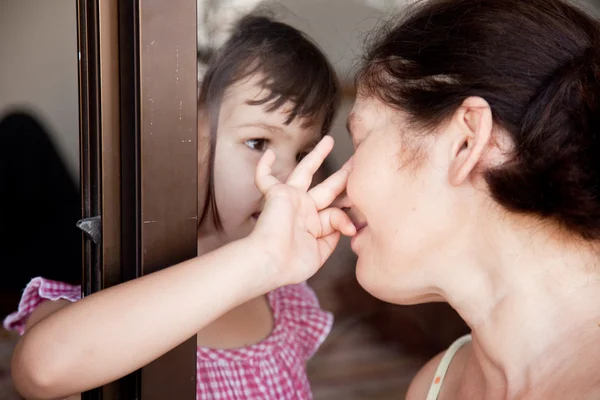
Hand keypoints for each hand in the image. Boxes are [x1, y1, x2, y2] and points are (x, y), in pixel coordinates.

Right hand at [249, 135, 355, 287]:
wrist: (270, 262)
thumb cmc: (291, 264)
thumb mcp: (322, 250)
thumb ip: (336, 231)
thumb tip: (350, 222)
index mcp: (315, 225)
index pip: (336, 211)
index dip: (349, 214)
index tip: (358, 222)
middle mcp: (304, 210)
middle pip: (329, 187)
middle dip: (345, 175)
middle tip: (358, 160)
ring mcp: (291, 200)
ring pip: (305, 172)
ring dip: (316, 156)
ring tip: (329, 140)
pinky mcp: (277, 194)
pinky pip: (265, 178)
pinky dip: (264, 167)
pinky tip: (268, 154)